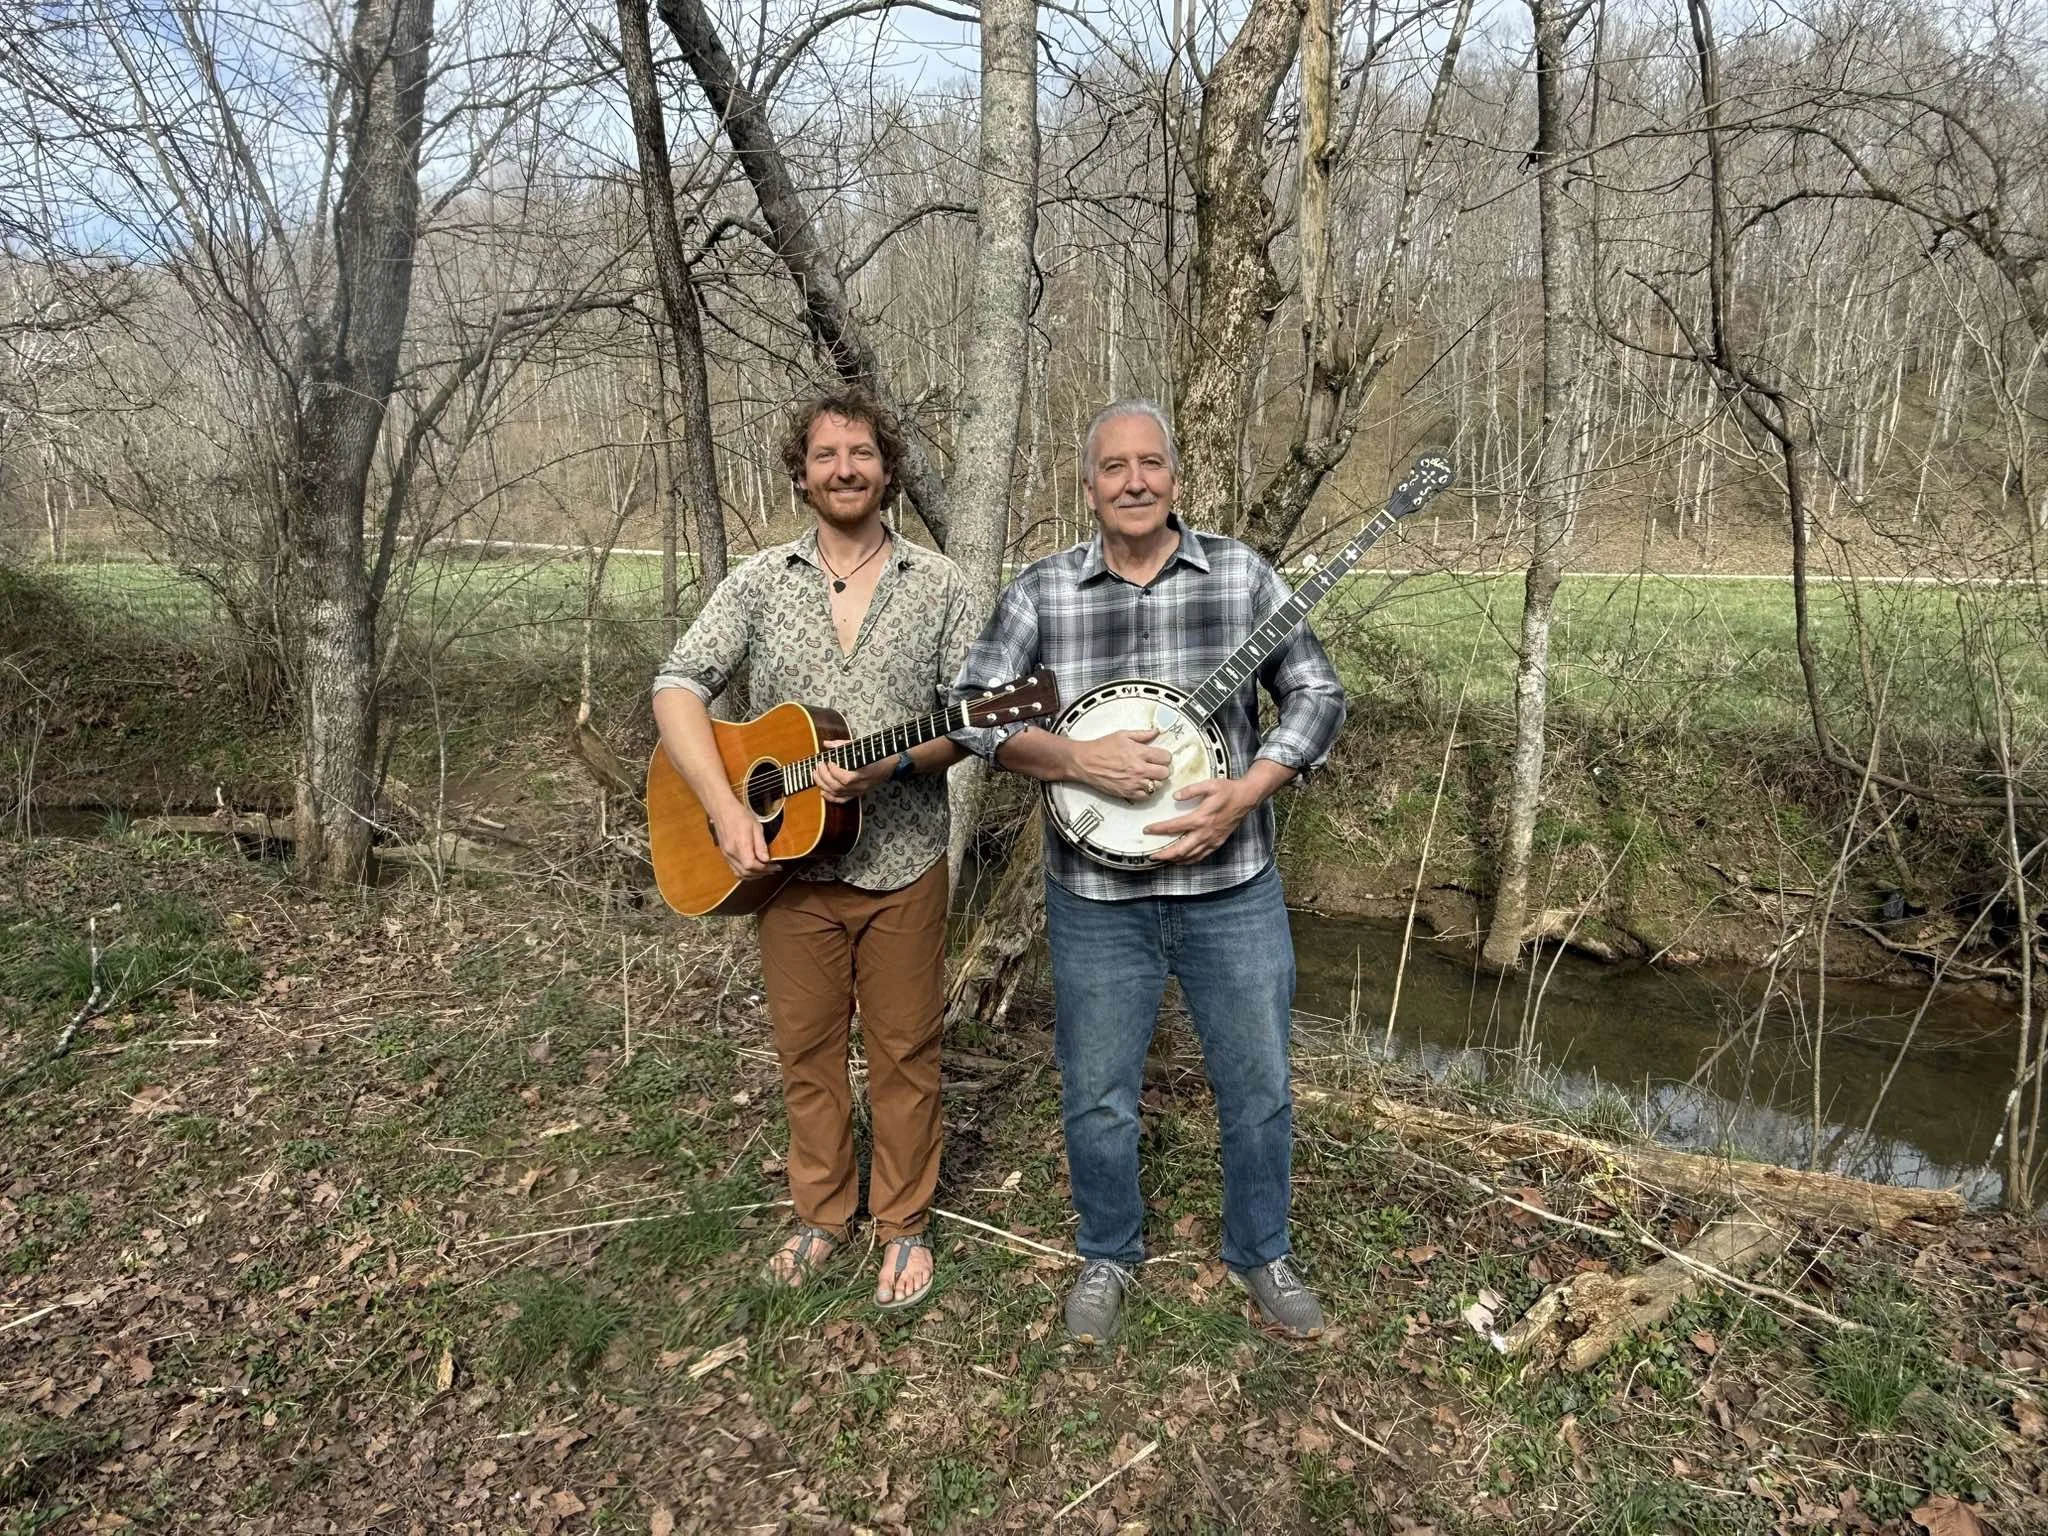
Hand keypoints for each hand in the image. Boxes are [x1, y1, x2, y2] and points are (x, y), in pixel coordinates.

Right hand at [709, 796, 778, 879]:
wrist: (723, 810)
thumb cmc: (739, 815)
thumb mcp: (756, 826)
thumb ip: (760, 845)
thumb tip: (766, 859)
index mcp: (739, 845)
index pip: (752, 865)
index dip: (765, 868)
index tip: (775, 866)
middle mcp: (731, 853)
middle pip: (746, 872)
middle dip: (761, 873)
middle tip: (773, 870)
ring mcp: (726, 855)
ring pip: (740, 874)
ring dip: (753, 876)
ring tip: (765, 871)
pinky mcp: (725, 855)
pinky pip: (735, 869)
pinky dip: (745, 873)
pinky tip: (753, 869)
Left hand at [813, 741, 893, 803]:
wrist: (890, 765)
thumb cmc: (876, 754)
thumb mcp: (861, 746)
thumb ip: (843, 745)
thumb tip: (827, 744)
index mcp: (864, 774)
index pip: (845, 778)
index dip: (833, 771)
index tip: (828, 760)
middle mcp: (861, 786)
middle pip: (837, 787)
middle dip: (824, 776)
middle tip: (819, 765)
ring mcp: (859, 791)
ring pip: (837, 794)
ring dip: (822, 784)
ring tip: (816, 774)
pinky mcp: (857, 794)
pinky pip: (841, 800)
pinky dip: (829, 797)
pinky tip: (822, 790)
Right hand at [1071, 729, 1172, 803]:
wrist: (1085, 762)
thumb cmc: (1101, 748)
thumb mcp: (1122, 735)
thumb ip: (1142, 734)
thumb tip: (1156, 732)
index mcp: (1139, 752)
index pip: (1166, 757)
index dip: (1165, 757)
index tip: (1160, 757)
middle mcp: (1139, 769)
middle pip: (1165, 773)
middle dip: (1162, 769)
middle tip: (1156, 767)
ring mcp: (1134, 783)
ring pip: (1158, 786)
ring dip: (1155, 780)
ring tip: (1148, 776)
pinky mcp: (1127, 793)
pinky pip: (1147, 796)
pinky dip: (1146, 792)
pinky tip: (1141, 785)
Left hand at [1144, 776, 1259, 863]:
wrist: (1246, 798)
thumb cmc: (1228, 790)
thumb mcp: (1210, 784)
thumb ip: (1191, 790)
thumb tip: (1176, 796)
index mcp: (1201, 818)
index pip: (1174, 827)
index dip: (1158, 829)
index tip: (1147, 830)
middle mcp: (1205, 832)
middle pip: (1181, 849)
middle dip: (1165, 854)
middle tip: (1152, 856)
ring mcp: (1212, 840)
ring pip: (1190, 856)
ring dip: (1175, 859)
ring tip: (1163, 859)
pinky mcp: (1217, 843)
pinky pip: (1201, 856)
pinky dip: (1189, 860)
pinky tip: (1182, 860)